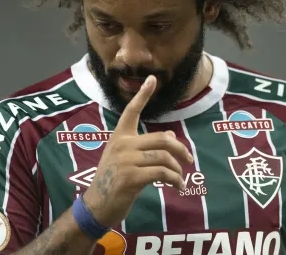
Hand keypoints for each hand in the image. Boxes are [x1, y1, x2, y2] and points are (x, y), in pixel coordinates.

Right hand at [81, 75, 193, 227]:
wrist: (96, 206)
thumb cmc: (112, 182)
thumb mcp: (125, 160)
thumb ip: (145, 147)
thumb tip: (172, 137)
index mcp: (119, 137)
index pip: (131, 111)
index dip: (143, 94)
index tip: (152, 79)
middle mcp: (122, 145)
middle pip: (162, 139)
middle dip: (180, 149)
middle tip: (189, 159)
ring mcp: (126, 161)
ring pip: (164, 157)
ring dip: (178, 169)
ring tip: (181, 178)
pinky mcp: (131, 177)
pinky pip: (162, 173)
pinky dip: (175, 180)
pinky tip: (178, 186)